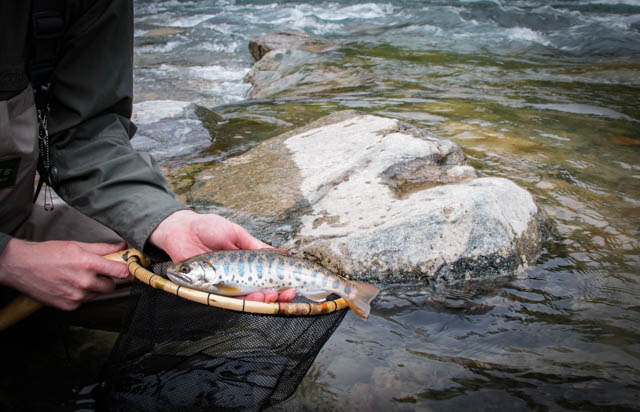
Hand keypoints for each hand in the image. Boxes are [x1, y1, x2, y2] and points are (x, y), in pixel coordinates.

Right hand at [0, 239, 128, 309]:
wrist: (21, 266)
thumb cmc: (48, 253)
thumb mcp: (77, 246)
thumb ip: (103, 248)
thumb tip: (121, 246)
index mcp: (89, 264)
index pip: (121, 272)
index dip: (128, 271)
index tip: (131, 270)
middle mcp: (84, 282)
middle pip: (111, 286)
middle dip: (106, 280)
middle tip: (95, 272)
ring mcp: (76, 296)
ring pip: (96, 294)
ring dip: (92, 288)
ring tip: (76, 277)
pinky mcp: (69, 306)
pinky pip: (84, 302)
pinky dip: (80, 295)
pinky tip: (68, 285)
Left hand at [149, 210, 294, 302]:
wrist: (183, 228)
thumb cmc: (209, 228)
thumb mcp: (237, 235)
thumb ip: (256, 246)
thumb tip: (281, 253)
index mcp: (244, 268)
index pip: (267, 283)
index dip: (281, 288)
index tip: (294, 287)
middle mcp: (235, 281)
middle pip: (260, 296)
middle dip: (276, 299)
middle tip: (286, 293)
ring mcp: (221, 288)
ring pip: (245, 302)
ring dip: (261, 301)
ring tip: (271, 296)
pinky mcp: (207, 291)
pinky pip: (224, 301)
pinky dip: (238, 301)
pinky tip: (252, 297)